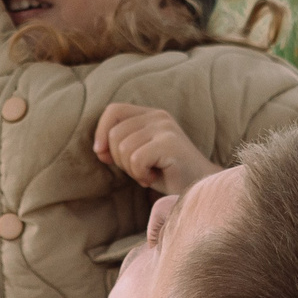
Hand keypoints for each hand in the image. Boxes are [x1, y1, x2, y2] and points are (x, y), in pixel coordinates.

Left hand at [94, 103, 217, 195]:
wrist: (198, 187)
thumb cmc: (166, 173)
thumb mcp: (138, 155)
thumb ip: (119, 146)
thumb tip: (99, 148)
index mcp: (150, 114)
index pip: (113, 110)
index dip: (101, 132)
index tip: (103, 155)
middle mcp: (158, 116)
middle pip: (115, 134)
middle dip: (119, 159)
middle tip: (139, 170)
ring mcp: (165, 128)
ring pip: (124, 148)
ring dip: (131, 169)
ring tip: (148, 173)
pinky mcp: (169, 144)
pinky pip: (136, 160)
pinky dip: (140, 175)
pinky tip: (154, 177)